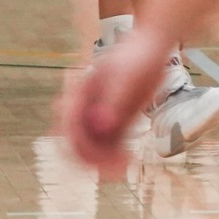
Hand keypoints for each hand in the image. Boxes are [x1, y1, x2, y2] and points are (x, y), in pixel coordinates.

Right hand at [58, 24, 174, 174]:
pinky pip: (104, 148)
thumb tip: (101, 126)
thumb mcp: (128, 77)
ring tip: (127, 164)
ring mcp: (95, 117)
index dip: (83, 147)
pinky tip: (131, 159)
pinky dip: (113, 158)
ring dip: (102, 162)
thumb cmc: (138, 58)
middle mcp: (82, 108)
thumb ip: (114, 101)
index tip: (106, 159)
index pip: (68, 126)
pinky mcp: (110, 124)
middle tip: (118, 168)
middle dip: (91, 159)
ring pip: (87, 149)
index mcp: (78, 94)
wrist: (150, 51)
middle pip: (72, 142)